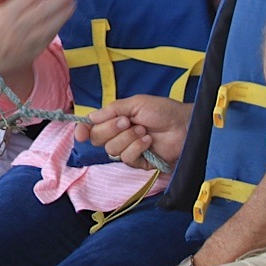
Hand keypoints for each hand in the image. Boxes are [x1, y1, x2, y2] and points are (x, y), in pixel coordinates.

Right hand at [0, 0, 75, 83]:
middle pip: (45, 9)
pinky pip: (48, 37)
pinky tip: (62, 20)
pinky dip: (57, 27)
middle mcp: (17, 25)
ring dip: (64, 13)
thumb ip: (16, 6)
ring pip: (50, 24)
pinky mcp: (32, 52)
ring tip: (72, 4)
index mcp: (6, 13)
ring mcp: (26, 40)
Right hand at [75, 95, 191, 168]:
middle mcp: (118, 135)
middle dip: (110, 129)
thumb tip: (91, 117)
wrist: (183, 124)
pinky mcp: (139, 162)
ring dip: (127, 138)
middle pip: (98, 139)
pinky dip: (136, 148)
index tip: (82, 133)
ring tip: (143, 130)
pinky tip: (148, 141)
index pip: (91, 128)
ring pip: (112, 150)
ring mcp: (128, 149)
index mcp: (114, 120)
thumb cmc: (162, 110)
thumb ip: (112, 110)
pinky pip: (127, 158)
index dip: (83, 131)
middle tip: (127, 121)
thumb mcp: (135, 103)